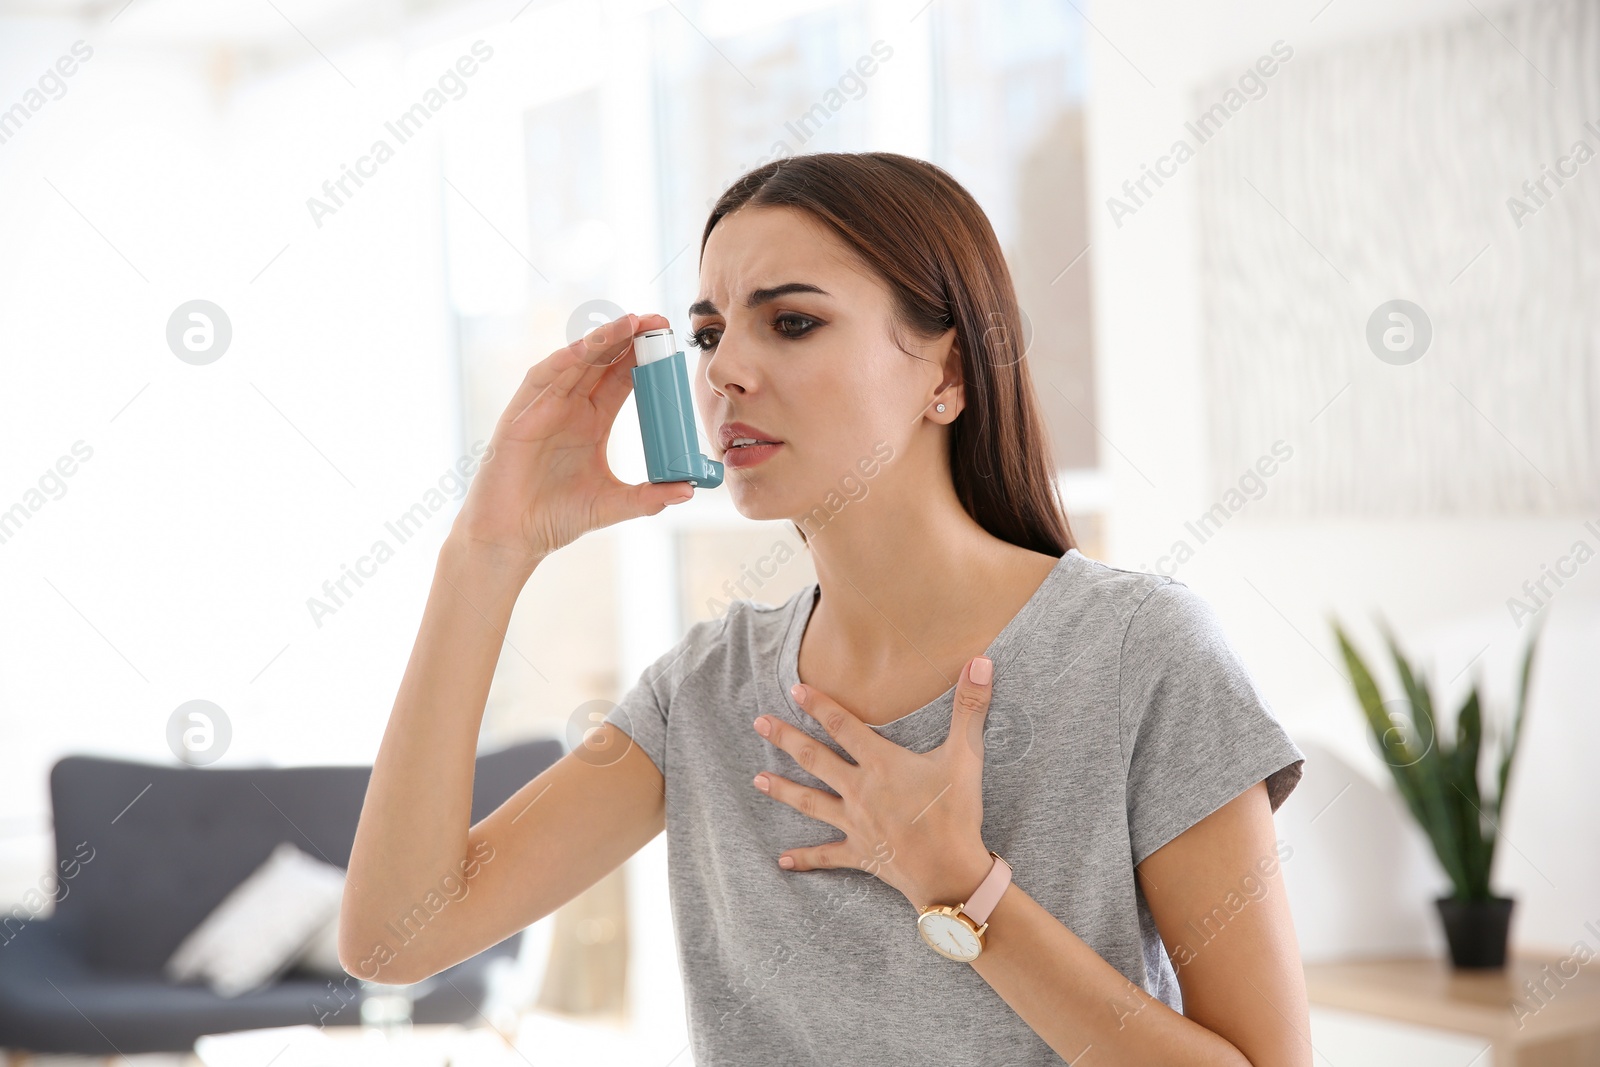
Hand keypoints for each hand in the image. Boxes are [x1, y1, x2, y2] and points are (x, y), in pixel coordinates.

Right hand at [450, 312, 696, 568]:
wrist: (514, 538)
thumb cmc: (556, 517)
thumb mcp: (613, 504)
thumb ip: (649, 497)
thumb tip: (688, 490)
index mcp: (592, 420)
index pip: (622, 377)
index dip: (644, 356)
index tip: (669, 339)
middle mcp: (569, 407)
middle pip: (601, 361)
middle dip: (627, 338)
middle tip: (656, 321)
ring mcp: (543, 408)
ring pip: (573, 363)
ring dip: (600, 341)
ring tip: (628, 324)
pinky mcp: (519, 418)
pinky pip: (540, 381)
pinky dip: (561, 363)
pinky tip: (582, 350)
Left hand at [751, 656, 997, 910]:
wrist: (950, 872)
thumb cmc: (956, 813)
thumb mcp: (966, 756)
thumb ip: (970, 707)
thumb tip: (981, 662)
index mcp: (880, 764)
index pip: (843, 725)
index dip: (819, 705)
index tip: (794, 689)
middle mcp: (860, 790)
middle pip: (815, 759)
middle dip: (785, 738)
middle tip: (759, 722)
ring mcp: (855, 823)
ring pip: (810, 802)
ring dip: (783, 789)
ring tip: (756, 779)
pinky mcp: (860, 853)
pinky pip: (827, 855)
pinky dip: (805, 858)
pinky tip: (783, 860)